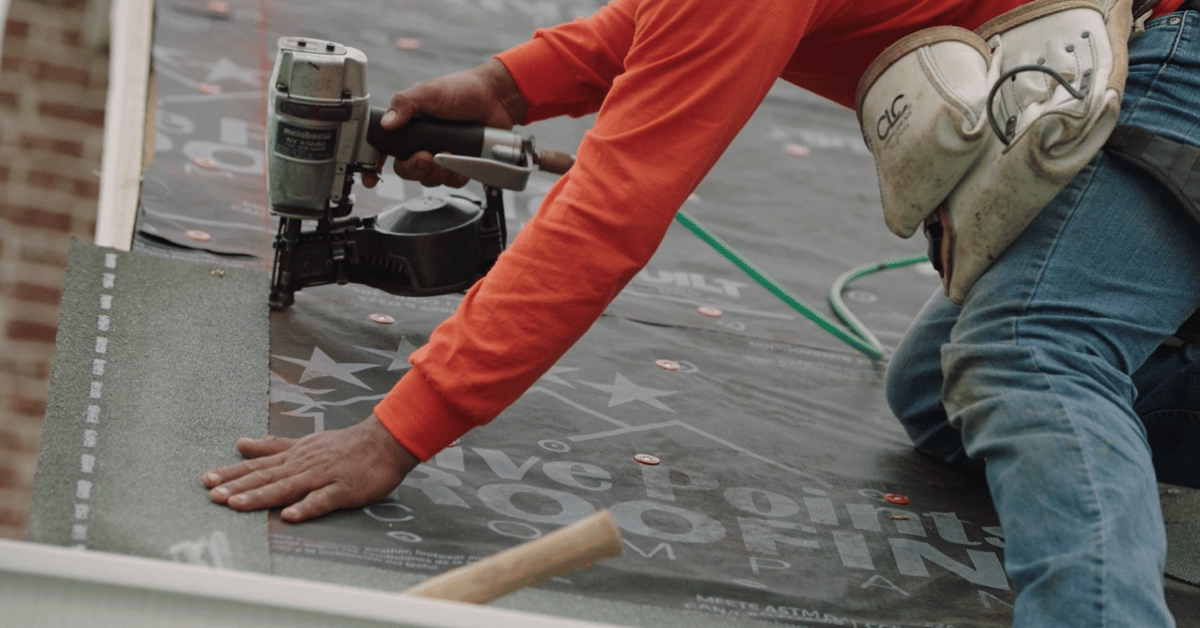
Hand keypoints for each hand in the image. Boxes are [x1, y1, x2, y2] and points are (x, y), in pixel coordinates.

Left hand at [202, 414, 419, 521]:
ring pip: (287, 488)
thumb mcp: (305, 442)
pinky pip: (322, 500)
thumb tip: (241, 443)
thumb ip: (273, 446)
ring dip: (261, 495)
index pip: (257, 465)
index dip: (231, 473)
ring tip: (237, 504)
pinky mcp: (343, 490)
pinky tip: (289, 516)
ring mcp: (323, 477)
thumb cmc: (345, 445)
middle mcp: (303, 465)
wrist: (384, 442)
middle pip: (266, 477)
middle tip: (213, 496)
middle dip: (238, 486)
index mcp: (294, 456)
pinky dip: (305, 507)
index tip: (206, 480)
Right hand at [362, 58, 528, 188]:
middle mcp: (422, 143)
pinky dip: (456, 174)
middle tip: (425, 157)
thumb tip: (387, 123)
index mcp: (409, 126)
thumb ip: (405, 104)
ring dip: (436, 172)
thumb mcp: (429, 92)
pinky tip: (462, 160)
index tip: (372, 176)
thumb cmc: (463, 90)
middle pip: (406, 170)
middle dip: (414, 168)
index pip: (384, 149)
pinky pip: (452, 181)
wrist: (497, 98)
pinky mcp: (460, 165)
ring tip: (449, 154)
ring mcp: (441, 156)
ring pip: (429, 179)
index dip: (374, 165)